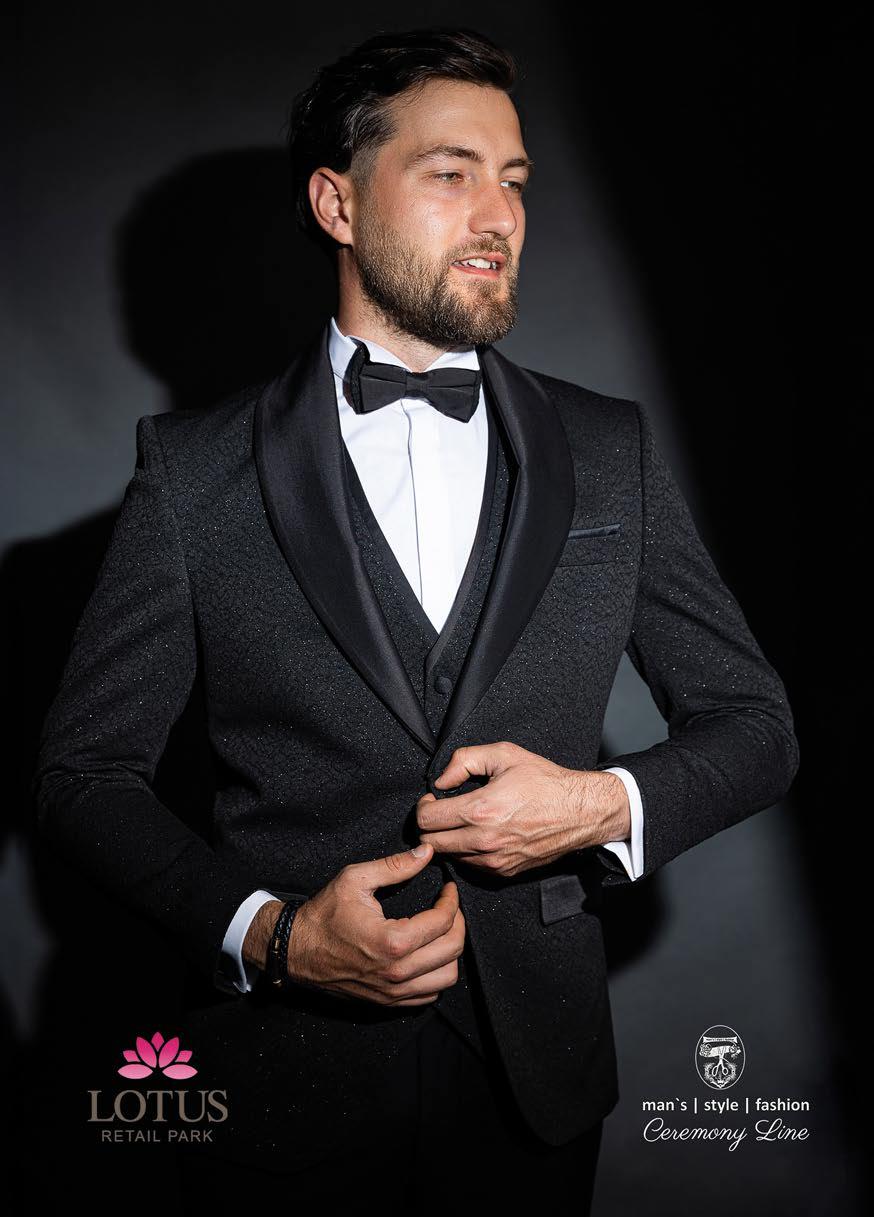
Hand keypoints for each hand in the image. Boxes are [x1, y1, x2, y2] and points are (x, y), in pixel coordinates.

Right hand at [280, 843, 464, 1006]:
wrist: (297, 950)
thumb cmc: (324, 915)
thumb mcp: (355, 879)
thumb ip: (395, 865)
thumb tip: (426, 852)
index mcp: (393, 941)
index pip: (443, 921)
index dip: (451, 900)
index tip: (448, 889)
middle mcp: (398, 972)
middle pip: (452, 949)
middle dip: (458, 923)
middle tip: (449, 907)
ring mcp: (394, 992)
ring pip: (447, 977)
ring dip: (451, 952)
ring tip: (441, 932)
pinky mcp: (389, 1002)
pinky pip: (430, 995)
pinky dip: (437, 974)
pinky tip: (428, 954)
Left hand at [415, 741, 630, 877]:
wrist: (579, 811)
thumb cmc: (545, 782)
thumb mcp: (504, 754)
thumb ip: (464, 760)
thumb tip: (441, 780)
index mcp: (480, 811)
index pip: (426, 820)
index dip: (423, 807)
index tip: (434, 799)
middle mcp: (483, 841)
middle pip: (431, 843)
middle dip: (430, 825)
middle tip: (443, 811)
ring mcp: (493, 860)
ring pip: (449, 857)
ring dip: (448, 840)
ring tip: (463, 822)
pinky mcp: (504, 871)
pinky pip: (471, 866)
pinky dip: (467, 852)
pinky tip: (480, 834)